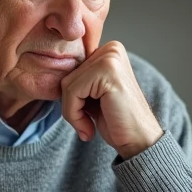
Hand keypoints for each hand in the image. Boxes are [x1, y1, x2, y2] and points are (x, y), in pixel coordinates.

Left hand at [60, 41, 163, 158]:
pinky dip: (74, 115)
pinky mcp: (108, 71)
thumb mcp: (93, 95)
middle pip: (67, 76)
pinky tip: (89, 127)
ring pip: (67, 85)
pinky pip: (72, 92)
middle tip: (87, 124)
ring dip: (72, 112)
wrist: (139, 142)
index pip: (71, 71)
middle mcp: (111, 49)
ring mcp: (111, 58)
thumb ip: (79, 80)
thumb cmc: (116, 121)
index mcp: (109, 51)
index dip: (73, 97)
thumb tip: (52, 73)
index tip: (87, 114)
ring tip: (88, 126)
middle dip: (71, 105)